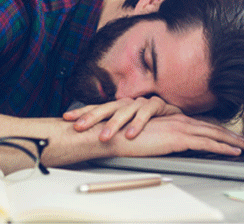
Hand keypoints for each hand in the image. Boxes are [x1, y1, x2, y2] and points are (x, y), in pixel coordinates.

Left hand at [63, 97, 182, 141]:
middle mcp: (127, 102)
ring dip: (114, 124)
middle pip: (106, 107)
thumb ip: (112, 131)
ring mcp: (142, 102)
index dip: (82, 111)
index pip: (97, 107)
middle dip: (91, 117)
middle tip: (79, 127)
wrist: (178, 120)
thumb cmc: (150, 126)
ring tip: (104, 137)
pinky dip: (138, 123)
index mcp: (117, 107)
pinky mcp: (158, 104)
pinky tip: (131, 134)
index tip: (66, 118)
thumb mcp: (128, 128)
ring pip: (124, 110)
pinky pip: (147, 112)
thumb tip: (88, 141)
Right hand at [101, 114, 243, 156]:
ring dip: (235, 141)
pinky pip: (207, 143)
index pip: (203, 125)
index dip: (220, 131)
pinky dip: (223, 147)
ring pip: (215, 134)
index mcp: (174, 119)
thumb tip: (172, 143)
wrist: (115, 133)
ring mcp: (181, 128)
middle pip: (214, 128)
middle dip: (234, 136)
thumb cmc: (127, 135)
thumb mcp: (149, 134)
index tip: (233, 138)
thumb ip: (163, 135)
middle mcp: (180, 120)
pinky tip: (234, 151)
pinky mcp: (179, 137)